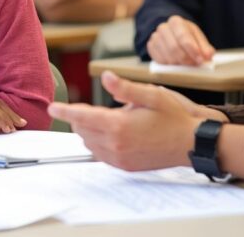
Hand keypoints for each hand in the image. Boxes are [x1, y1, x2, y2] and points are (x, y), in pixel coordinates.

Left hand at [48, 71, 219, 170]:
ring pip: (90, 143)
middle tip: (91, 107)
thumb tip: (105, 77)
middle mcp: (116, 144)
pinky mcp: (125, 166)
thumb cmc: (173, 116)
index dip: (65, 110)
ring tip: (109, 119)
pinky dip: (97, 143)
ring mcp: (120, 158)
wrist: (191, 143)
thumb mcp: (151, 95)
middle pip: (83, 130)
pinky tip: (110, 134)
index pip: (82, 116)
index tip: (53, 106)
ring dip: (89, 130)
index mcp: (119, 125)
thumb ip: (124, 88)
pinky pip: (100, 155)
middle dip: (80, 117)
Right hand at [147, 15, 214, 65]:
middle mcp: (163, 28)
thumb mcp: (197, 38)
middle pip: (174, 48)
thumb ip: (205, 47)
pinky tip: (176, 64)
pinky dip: (170, 66)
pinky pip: (159, 61)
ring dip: (179, 64)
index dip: (193, 50)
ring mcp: (155, 38)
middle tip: (194, 65)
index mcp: (176, 22)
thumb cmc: (187, 36)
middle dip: (186, 59)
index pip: (184, 37)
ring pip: (167, 56)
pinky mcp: (150, 47)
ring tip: (187, 65)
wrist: (171, 33)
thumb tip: (208, 56)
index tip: (200, 60)